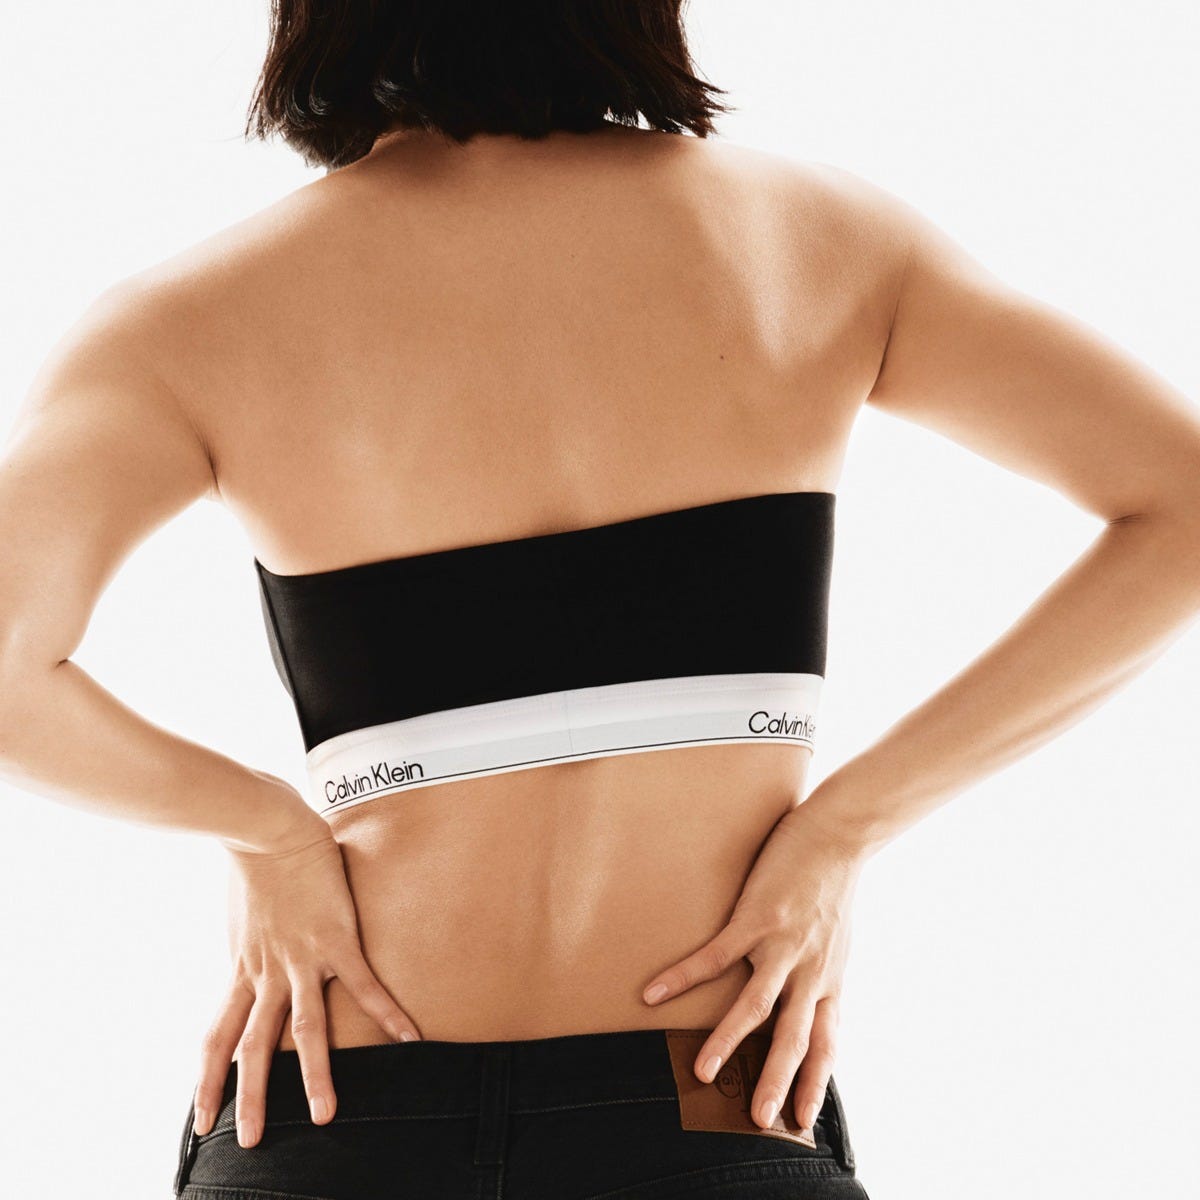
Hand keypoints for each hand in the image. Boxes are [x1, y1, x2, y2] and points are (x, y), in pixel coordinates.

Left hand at [191, 811, 421, 1147]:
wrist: (262, 826)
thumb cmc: (251, 857)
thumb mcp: (240, 914)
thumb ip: (249, 940)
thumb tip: (252, 951)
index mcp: (243, 967)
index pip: (218, 1036)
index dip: (208, 1078)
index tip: (201, 1117)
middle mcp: (267, 971)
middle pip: (255, 1046)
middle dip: (250, 1096)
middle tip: (250, 1141)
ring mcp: (301, 957)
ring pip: (305, 1028)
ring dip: (314, 1073)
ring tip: (324, 1115)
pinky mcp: (335, 936)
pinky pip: (365, 983)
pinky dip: (387, 1011)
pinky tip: (409, 1036)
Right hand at [641, 797, 866, 1134]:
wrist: (836, 836)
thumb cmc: (833, 884)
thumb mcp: (837, 941)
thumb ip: (821, 972)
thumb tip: (806, 995)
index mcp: (830, 980)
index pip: (825, 1044)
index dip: (814, 1082)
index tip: (800, 1118)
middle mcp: (811, 971)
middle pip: (793, 1037)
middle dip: (774, 1080)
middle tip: (757, 1119)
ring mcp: (783, 946)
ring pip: (756, 1006)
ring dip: (727, 1040)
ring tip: (702, 1071)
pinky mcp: (756, 918)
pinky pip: (716, 957)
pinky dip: (683, 977)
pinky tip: (655, 992)